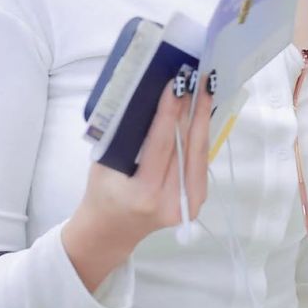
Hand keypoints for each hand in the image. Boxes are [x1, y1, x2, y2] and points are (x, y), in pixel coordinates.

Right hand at [62, 76, 212, 291]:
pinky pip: (200, 162)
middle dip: (194, 108)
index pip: (161, 144)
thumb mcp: (104, 162)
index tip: (177, 83)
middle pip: (187, 146)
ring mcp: (186, 205)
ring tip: (206, 88)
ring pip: (199, 152)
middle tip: (199, 77)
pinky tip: (202, 113)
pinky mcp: (195, 203)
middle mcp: (169, 202)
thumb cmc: (102, 191)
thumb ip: (126, 135)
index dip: (171, 111)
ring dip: (203, 117)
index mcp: (142, 194)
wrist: (111, 230)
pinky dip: (201, 135)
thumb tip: (149, 96)